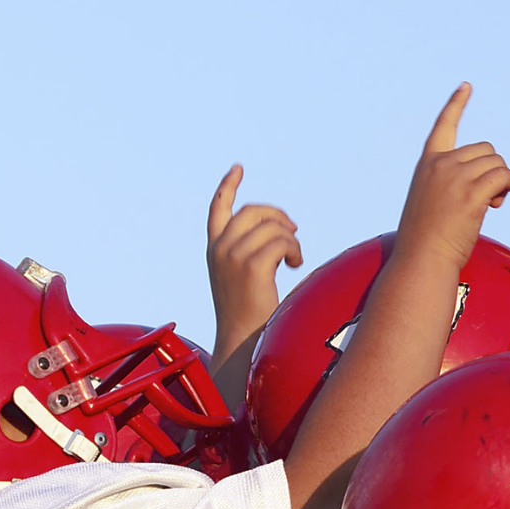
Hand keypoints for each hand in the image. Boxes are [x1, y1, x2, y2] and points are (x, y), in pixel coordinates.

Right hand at [205, 164, 301, 355]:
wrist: (242, 340)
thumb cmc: (250, 313)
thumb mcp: (244, 276)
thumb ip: (253, 251)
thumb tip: (284, 232)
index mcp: (214, 249)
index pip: (217, 209)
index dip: (227, 186)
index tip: (238, 168)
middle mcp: (219, 249)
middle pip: (254, 211)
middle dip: (279, 216)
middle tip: (293, 234)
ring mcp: (232, 256)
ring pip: (272, 226)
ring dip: (291, 240)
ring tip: (294, 259)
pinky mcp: (251, 266)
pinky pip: (282, 242)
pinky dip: (295, 251)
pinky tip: (294, 266)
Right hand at [396, 84, 509, 277]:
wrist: (420, 259)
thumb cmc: (426, 239)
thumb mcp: (432, 201)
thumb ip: (453, 184)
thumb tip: (492, 184)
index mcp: (427, 164)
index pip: (444, 125)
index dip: (456, 104)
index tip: (466, 86)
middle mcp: (441, 164)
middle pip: (486, 149)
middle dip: (494, 170)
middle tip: (488, 196)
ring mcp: (455, 177)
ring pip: (498, 163)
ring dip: (503, 182)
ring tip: (490, 203)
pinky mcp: (471, 193)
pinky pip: (504, 177)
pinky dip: (507, 188)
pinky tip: (496, 204)